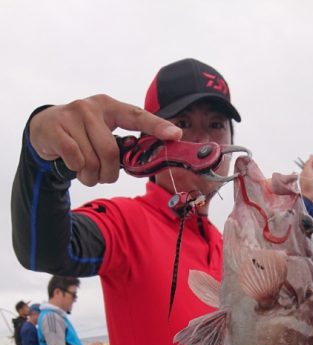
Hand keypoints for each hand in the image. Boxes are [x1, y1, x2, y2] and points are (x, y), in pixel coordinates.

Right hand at [29, 94, 181, 186]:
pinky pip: (75, 159)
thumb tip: (146, 160)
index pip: (137, 116)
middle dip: (108, 174)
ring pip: (92, 161)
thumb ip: (121, 142)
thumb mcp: (102, 131)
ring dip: (90, 176)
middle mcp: (92, 107)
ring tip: (86, 172)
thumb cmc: (81, 134)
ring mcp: (72, 116)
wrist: (44, 129)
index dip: (157, 126)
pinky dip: (76, 170)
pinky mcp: (56, 128)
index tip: (176, 135)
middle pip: (110, 153)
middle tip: (102, 176)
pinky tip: (73, 166)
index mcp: (109, 107)